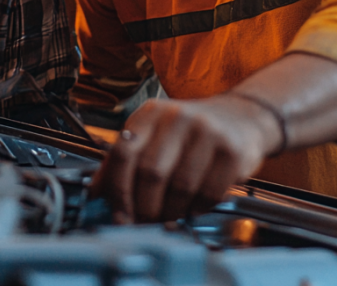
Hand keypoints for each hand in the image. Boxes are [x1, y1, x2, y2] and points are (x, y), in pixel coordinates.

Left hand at [92, 93, 283, 223]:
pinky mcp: (232, 151)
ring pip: (180, 187)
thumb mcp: (153, 134)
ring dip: (171, 211)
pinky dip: (196, 208)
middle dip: (144, 207)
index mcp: (151, 113)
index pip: (123, 153)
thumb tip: (94, 192)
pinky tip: (193, 206)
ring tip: (169, 215)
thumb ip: (122, 160)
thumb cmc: (191, 131)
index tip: (118, 215)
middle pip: (151, 173)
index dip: (117, 190)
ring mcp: (207, 132)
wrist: (242, 117)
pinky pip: (208, 193)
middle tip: (144, 221)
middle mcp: (177, 117)